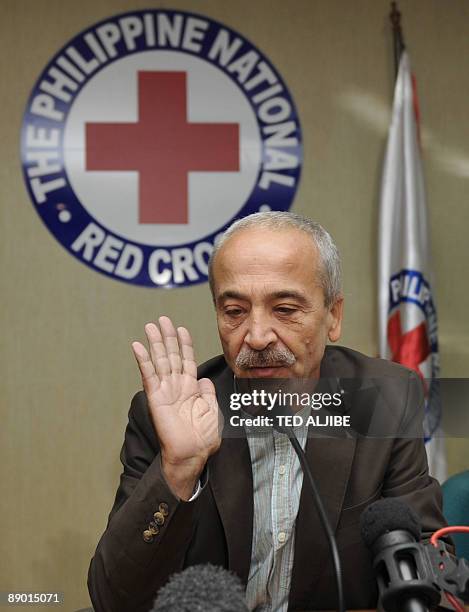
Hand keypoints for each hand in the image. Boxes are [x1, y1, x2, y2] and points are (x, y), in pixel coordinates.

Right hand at [132, 316, 221, 498]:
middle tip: (162, 319)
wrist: (192, 455)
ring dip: (154, 343)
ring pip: (159, 361)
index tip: (181, 328)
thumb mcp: (213, 411)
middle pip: (171, 355)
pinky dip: (143, 360)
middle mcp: (177, 386)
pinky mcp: (155, 397)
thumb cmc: (203, 438)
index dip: (184, 344)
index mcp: (191, 388)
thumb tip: (204, 379)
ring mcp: (165, 390)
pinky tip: (138, 346)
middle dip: (167, 337)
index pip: (187, 360)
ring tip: (150, 326)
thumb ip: (208, 393)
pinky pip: (149, 375)